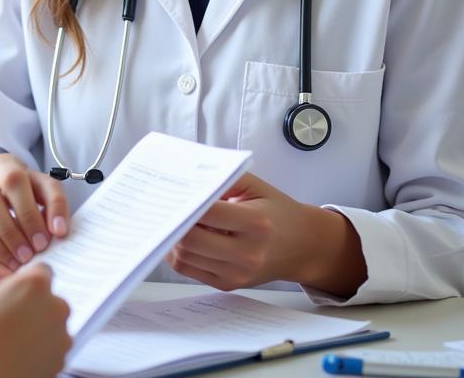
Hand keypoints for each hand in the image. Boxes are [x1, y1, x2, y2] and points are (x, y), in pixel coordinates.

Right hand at [0, 154, 69, 267]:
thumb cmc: (25, 199)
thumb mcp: (42, 192)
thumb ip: (54, 204)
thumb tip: (59, 230)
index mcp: (2, 164)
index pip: (14, 179)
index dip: (30, 210)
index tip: (49, 237)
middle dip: (14, 231)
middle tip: (32, 254)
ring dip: (1, 248)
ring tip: (19, 264)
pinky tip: (2, 270)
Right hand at [0, 264, 71, 377]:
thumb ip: (6, 286)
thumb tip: (12, 288)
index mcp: (35, 284)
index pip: (42, 270)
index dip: (30, 280)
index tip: (22, 290)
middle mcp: (55, 307)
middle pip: (50, 300)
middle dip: (36, 307)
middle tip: (14, 319)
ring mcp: (61, 335)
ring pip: (53, 325)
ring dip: (40, 329)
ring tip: (15, 341)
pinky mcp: (61, 360)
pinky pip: (54, 348)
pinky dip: (42, 350)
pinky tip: (21, 355)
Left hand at [165, 172, 366, 297]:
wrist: (303, 246)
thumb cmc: (276, 210)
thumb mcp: (254, 185)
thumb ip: (222, 179)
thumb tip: (186, 183)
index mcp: (256, 223)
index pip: (209, 212)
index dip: (186, 202)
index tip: (170, 190)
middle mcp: (247, 253)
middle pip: (191, 239)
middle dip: (171, 221)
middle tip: (160, 204)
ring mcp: (236, 274)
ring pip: (185, 257)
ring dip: (169, 238)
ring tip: (165, 219)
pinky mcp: (228, 284)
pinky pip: (190, 270)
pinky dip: (178, 253)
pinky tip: (177, 236)